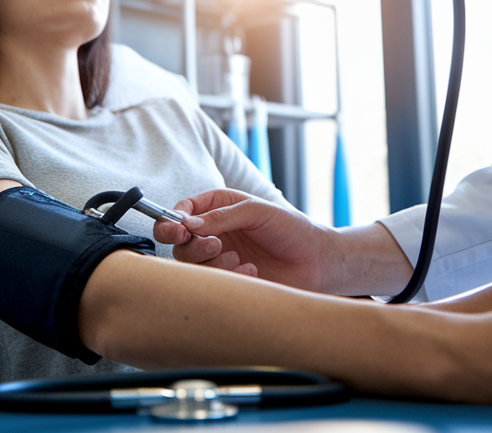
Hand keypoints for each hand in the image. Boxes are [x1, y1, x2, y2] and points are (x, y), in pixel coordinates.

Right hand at [153, 189, 337, 291]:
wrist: (318, 262)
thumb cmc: (292, 229)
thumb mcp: (258, 211)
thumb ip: (222, 216)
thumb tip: (187, 223)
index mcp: (219, 208)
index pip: (182, 211)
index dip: (173, 220)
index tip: (180, 229)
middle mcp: (214, 232)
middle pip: (179, 241)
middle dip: (191, 244)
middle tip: (214, 246)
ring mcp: (219, 258)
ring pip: (190, 264)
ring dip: (210, 262)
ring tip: (238, 258)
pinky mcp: (228, 281)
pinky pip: (210, 283)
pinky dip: (228, 277)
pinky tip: (251, 271)